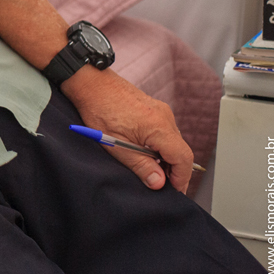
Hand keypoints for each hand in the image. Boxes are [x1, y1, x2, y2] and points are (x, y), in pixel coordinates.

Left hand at [62, 66, 193, 193]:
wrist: (90, 82)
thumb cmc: (99, 109)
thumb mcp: (116, 145)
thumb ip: (141, 166)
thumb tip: (159, 183)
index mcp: (159, 127)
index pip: (183, 158)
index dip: (181, 178)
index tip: (174, 191)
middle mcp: (165, 116)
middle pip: (180, 150)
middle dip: (174, 170)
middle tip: (160, 184)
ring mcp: (160, 110)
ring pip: (173, 141)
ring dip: (166, 158)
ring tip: (150, 169)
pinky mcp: (154, 107)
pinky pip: (165, 131)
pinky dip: (160, 145)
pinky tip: (145, 151)